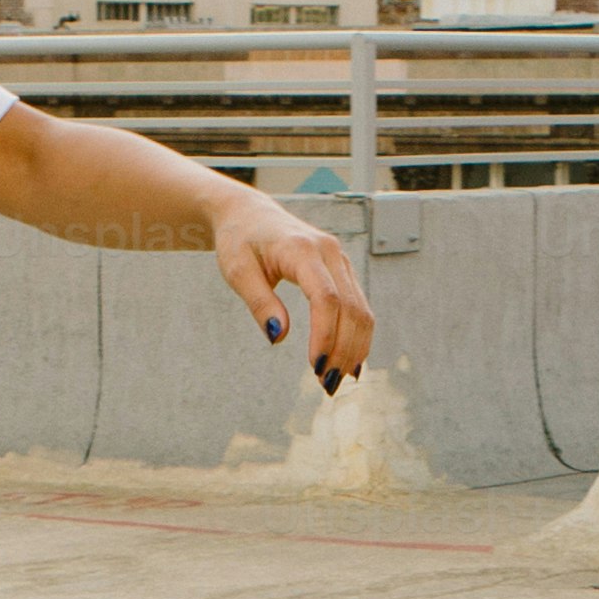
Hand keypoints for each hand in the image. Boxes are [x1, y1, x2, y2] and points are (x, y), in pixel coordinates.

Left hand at [214, 192, 374, 389]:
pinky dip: (357, 336)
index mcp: (302, 250)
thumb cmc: (239, 241)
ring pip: (361, 310)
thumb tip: (280, 337)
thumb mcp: (237, 271)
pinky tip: (348, 362)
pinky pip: (359, 306)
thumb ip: (260, 302)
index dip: (325, 335)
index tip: (316, 367)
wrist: (250, 213)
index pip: (325, 298)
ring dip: (354, 348)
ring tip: (336, 380)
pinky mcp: (343, 270)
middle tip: (327, 385)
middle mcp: (330, 252)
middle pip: (350, 308)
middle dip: (343, 350)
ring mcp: (341, 260)